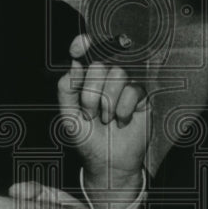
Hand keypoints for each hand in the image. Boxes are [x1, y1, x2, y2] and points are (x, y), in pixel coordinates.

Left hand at [59, 34, 149, 185]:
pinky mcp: (141, 96)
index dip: (82, 45)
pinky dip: (124, 109)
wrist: (108, 163)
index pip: (85, 52)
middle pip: (100, 64)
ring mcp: (124, 86)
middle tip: (90, 112)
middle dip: (91, 92)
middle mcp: (105, 78)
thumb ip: (66, 89)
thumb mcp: (68, 115)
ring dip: (108, 102)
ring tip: (106, 118)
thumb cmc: (88, 139)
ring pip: (118, 74)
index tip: (79, 47)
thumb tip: (75, 64)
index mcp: (86, 79)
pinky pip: (134, 90)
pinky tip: (121, 120)